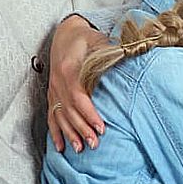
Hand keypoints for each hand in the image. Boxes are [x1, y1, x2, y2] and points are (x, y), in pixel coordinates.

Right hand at [47, 16, 108, 152]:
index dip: (89, 114)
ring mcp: (53, 89)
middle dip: (82, 129)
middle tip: (95, 145)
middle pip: (69, 111)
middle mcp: (58, 82)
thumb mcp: (99, 41)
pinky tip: (60, 146)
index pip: (79, 97)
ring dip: (69, 134)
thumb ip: (112, 52)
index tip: (102, 128)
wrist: (65, 33)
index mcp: (69, 69)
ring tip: (79, 150)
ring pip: (60, 116)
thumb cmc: (86, 38)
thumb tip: (131, 58)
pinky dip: (55, 132)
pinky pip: (51, 116)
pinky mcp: (52, 94)